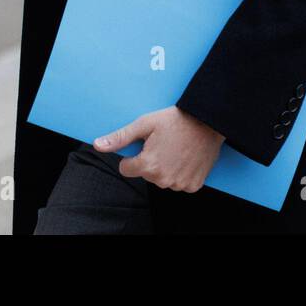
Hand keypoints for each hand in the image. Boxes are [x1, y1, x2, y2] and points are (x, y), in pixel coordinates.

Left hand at [94, 106, 224, 192]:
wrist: (208, 121)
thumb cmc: (175, 120)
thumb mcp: (144, 124)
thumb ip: (120, 138)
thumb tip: (98, 145)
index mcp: (148, 165)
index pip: (126, 169)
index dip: (133, 155)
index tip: (145, 144)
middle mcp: (163, 179)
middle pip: (146, 174)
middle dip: (150, 161)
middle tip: (163, 143)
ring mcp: (179, 184)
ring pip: (162, 179)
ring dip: (166, 168)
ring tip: (176, 148)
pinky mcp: (193, 186)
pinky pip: (179, 182)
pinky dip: (181, 172)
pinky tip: (186, 157)